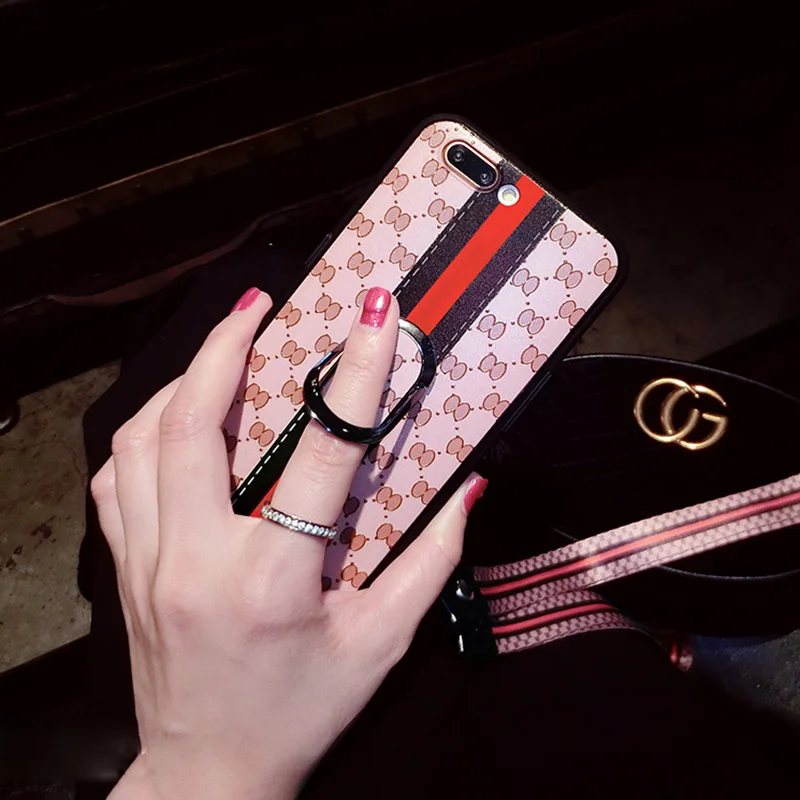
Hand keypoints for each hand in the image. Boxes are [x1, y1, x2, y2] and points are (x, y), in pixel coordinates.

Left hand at [91, 286, 486, 799]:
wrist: (210, 772)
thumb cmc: (301, 711)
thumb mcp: (381, 644)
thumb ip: (430, 561)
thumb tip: (468, 488)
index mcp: (271, 582)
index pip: (319, 455)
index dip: (355, 378)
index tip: (373, 317)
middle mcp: (194, 562)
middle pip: (192, 425)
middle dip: (223, 347)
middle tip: (258, 304)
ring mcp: (147, 564)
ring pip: (139, 442)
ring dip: (179, 382)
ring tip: (220, 349)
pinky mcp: (125, 569)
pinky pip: (116, 478)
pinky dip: (145, 433)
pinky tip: (178, 419)